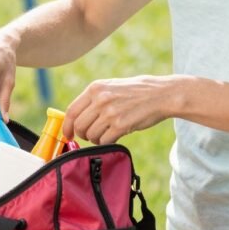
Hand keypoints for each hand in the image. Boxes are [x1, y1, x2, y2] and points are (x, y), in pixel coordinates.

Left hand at [63, 75, 182, 144]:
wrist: (160, 94)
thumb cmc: (136, 92)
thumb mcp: (111, 87)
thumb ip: (94, 99)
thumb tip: (76, 118)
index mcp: (95, 88)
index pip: (71, 111)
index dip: (67, 126)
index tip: (68, 135)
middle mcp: (100, 99)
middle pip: (79, 126)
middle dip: (83, 135)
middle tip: (92, 135)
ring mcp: (110, 112)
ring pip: (91, 136)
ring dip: (97, 139)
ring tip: (108, 133)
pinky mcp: (121, 125)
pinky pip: (104, 141)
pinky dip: (107, 142)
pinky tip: (115, 135)